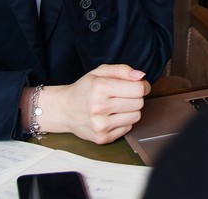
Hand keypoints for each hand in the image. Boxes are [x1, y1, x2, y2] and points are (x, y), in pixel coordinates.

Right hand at [26, 64, 150, 143]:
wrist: (65, 110)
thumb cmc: (85, 89)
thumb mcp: (100, 72)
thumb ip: (122, 70)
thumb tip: (141, 76)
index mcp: (99, 87)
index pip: (138, 89)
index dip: (143, 86)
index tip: (138, 85)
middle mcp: (99, 107)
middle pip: (139, 103)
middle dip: (135, 97)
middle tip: (124, 95)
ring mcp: (100, 125)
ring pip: (136, 116)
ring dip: (130, 110)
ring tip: (117, 106)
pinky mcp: (102, 138)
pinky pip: (128, 128)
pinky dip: (123, 121)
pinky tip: (111, 116)